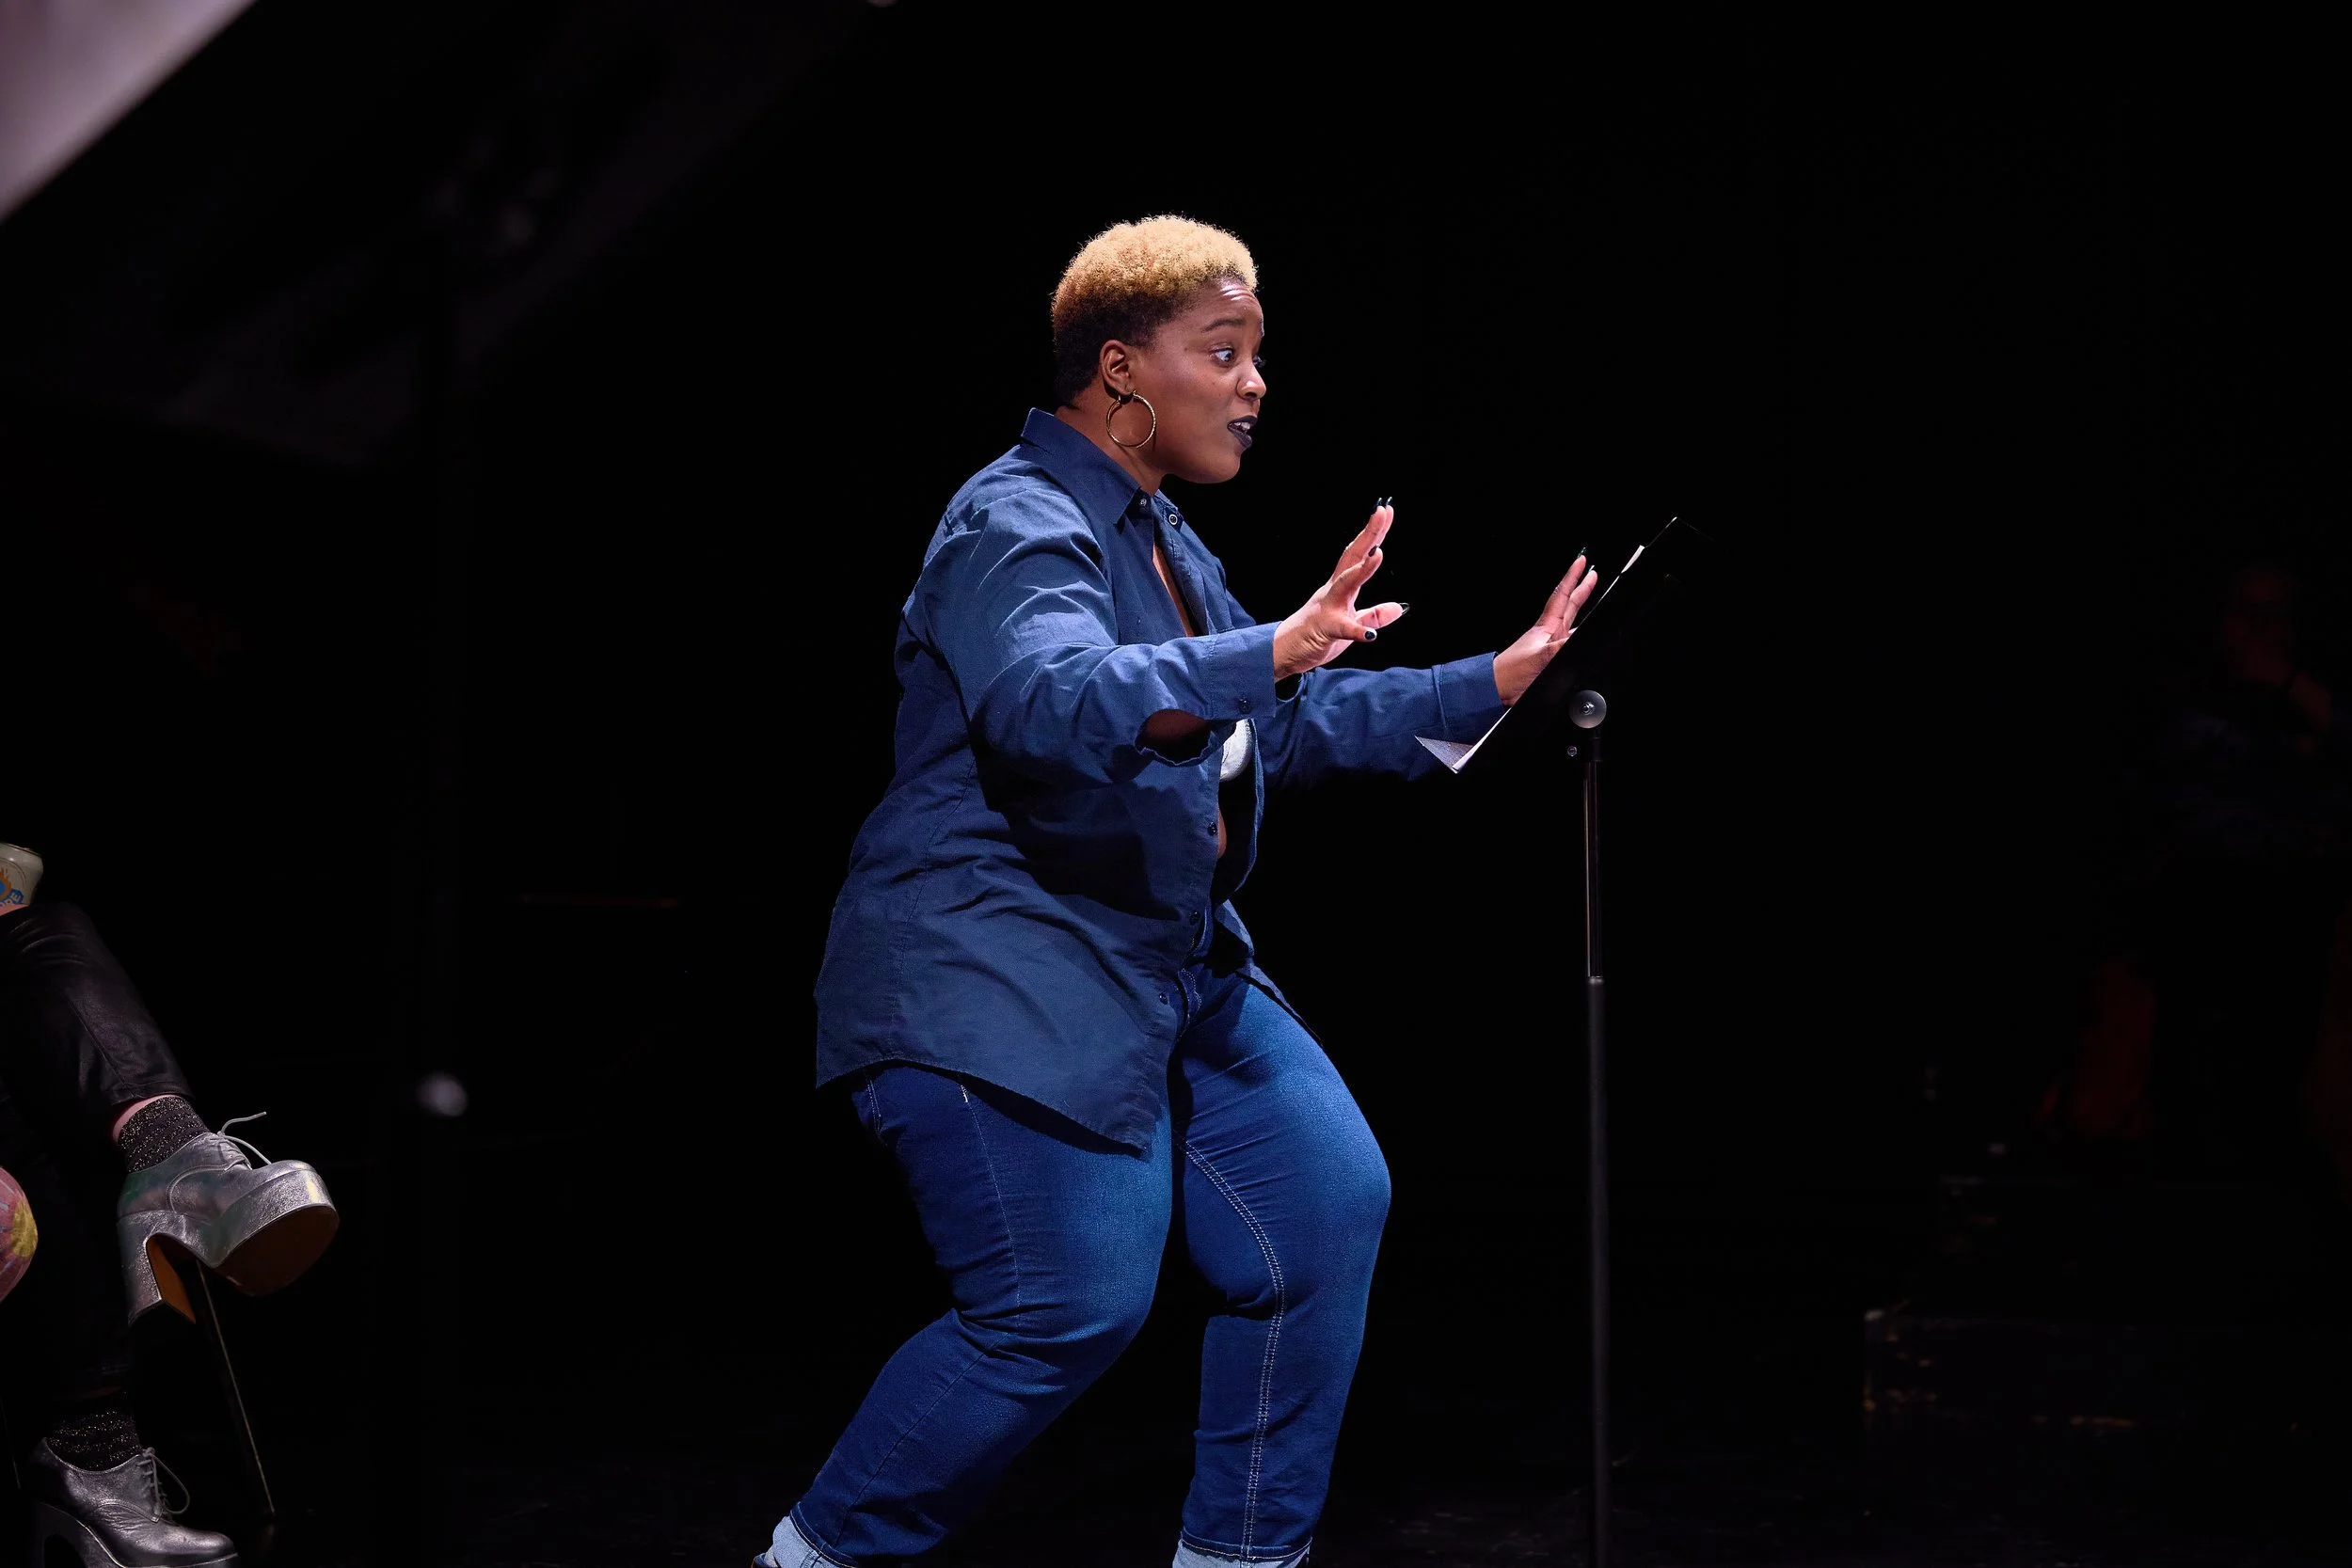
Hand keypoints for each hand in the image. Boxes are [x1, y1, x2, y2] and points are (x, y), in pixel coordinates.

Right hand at [1272, 502, 1407, 681]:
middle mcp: (1334, 590)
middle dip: (1369, 534)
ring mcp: (1329, 607)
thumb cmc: (1317, 635)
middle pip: (1353, 556)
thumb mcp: (1351, 623)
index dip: (1374, 532)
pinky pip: (1343, 629)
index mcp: (1342, 586)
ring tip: (1378, 553)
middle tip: (1382, 510)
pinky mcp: (1326, 629)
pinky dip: (1357, 630)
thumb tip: (1399, 607)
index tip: (1385, 509)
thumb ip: (1374, 615)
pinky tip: (1370, 635)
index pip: (1361, 554)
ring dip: (1362, 570)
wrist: (1285, 651)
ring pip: (1346, 584)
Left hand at [1493, 553, 1600, 704]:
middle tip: (1592, 573)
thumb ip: (1560, 647)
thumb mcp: (1539, 656)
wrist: (1498, 688)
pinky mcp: (1551, 660)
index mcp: (1547, 626)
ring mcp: (1551, 646)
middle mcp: (1550, 633)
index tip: (1580, 562)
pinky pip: (1571, 642)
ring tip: (1590, 597)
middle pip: (1570, 605)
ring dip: (1582, 609)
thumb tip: (1581, 637)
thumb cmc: (1511, 671)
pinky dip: (1580, 635)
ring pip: (1572, 622)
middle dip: (1582, 588)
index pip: (1562, 596)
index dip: (1572, 578)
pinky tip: (1583, 636)